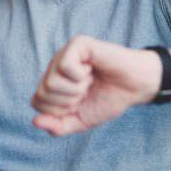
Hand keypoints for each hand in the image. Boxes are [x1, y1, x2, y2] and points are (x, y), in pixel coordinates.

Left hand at [31, 36, 161, 135]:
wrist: (135, 88)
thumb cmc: (108, 100)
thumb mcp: (80, 122)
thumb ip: (57, 127)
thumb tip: (34, 122)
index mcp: (52, 83)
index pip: (36, 102)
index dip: (59, 111)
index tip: (79, 103)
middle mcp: (54, 67)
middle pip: (42, 93)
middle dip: (68, 101)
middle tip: (86, 91)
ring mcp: (64, 53)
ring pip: (51, 81)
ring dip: (76, 89)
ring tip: (90, 81)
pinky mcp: (77, 44)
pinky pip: (65, 66)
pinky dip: (82, 75)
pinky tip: (92, 69)